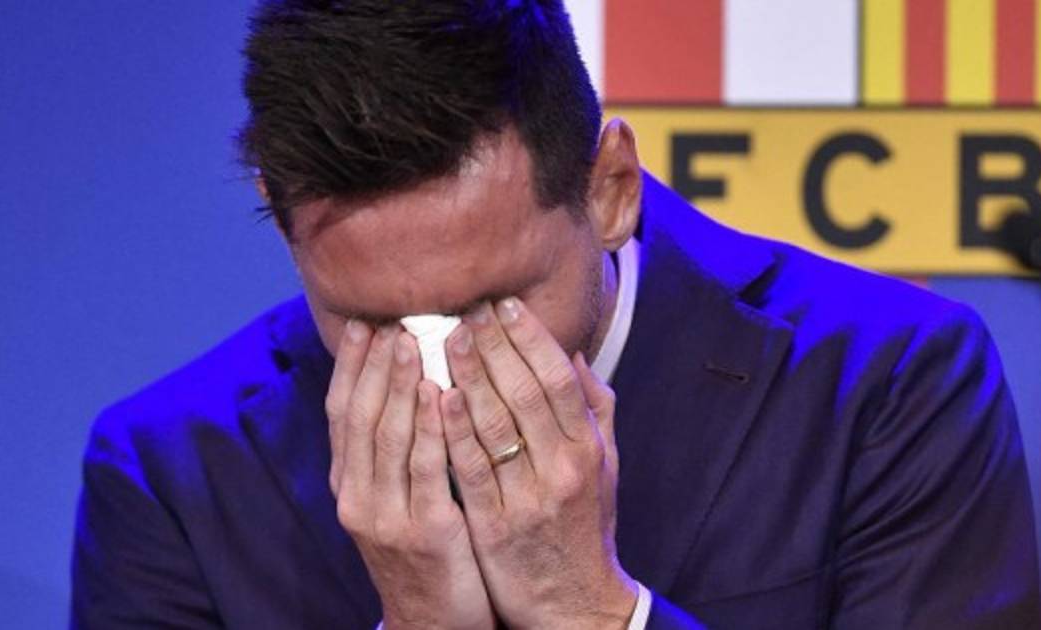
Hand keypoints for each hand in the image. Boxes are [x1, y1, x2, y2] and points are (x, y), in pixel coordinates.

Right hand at [327, 321, 494, 629]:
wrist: (431, 622)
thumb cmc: (424, 552)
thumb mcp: (394, 501)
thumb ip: (394, 451)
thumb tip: (403, 385)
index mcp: (349, 485)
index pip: (342, 414)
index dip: (352, 366)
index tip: (365, 324)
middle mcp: (358, 497)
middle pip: (361, 417)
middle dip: (374, 365)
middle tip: (390, 321)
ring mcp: (387, 516)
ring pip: (389, 438)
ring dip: (399, 386)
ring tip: (412, 343)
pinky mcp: (425, 532)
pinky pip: (427, 471)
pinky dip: (431, 429)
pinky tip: (442, 395)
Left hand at [441, 298, 637, 629]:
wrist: (575, 603)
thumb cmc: (584, 527)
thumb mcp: (604, 467)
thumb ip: (593, 410)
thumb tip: (573, 355)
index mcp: (588, 448)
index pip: (558, 378)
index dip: (530, 337)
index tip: (504, 305)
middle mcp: (563, 468)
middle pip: (526, 392)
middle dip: (495, 346)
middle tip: (466, 310)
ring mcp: (529, 497)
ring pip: (496, 424)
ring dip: (469, 376)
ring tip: (445, 339)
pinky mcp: (497, 527)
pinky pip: (471, 469)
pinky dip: (454, 430)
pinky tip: (437, 396)